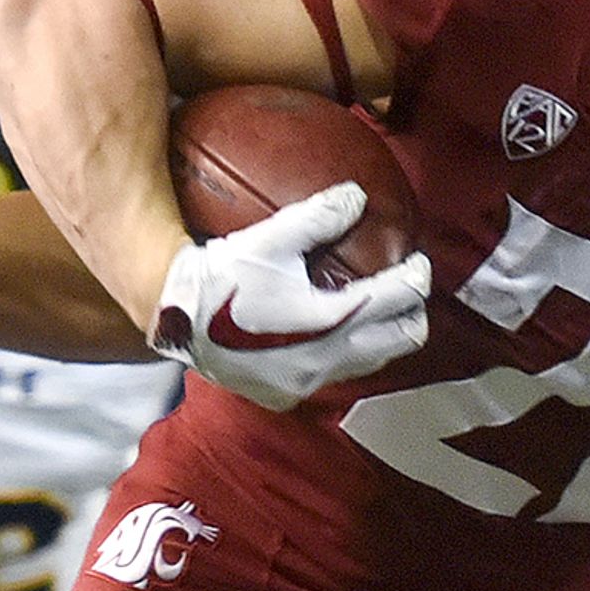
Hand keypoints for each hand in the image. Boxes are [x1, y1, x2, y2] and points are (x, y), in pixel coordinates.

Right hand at [146, 184, 431, 410]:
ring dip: (380, 336)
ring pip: (371, 362)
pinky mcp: (287, 394)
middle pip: (401, 341)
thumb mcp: (269, 238)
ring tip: (373, 308)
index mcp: (332, 320)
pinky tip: (331, 332)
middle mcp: (329, 360)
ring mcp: (309, 383)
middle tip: (404, 290)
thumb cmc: (221, 275)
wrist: (173, 319)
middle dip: (411, 314)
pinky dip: (344, 353)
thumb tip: (358, 195)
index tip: (417, 262)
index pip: (399, 300)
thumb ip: (319, 216)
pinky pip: (333, 375)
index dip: (416, 277)